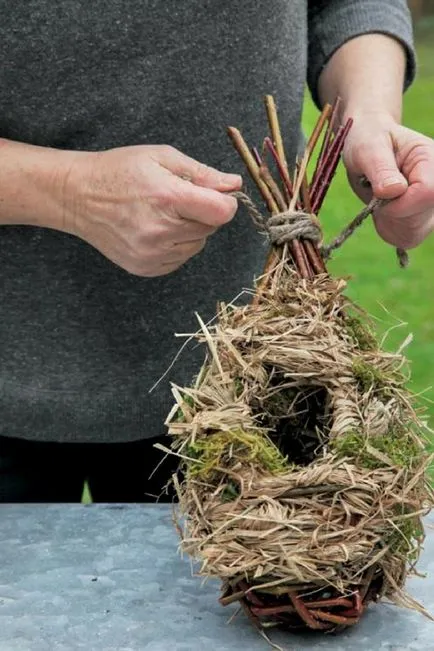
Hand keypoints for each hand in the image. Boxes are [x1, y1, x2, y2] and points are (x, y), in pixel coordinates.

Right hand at [64, 145, 240, 275]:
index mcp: (167, 198)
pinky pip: (180, 259)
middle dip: (203, 213)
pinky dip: (176, 245)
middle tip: (177, 200)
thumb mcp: (161, 158)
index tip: (215, 195)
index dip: (225, 202)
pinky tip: (155, 230)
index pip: (222, 212)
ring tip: (163, 214)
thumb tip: (234, 184)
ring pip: (197, 245)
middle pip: (211, 228)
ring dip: (190, 231)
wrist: (78, 197)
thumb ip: (202, 173)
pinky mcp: (146, 268)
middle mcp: (161, 232)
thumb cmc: (120, 171)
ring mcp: (152, 254)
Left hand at [342, 113, 433, 250]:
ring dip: (388, 222)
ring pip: (414, 233)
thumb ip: (381, 168)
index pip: (427, 194)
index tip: (377, 195)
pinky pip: (407, 238)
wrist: (368, 145)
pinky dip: (389, 230)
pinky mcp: (422, 219)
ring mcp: (432, 205)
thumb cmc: (368, 139)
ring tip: (379, 199)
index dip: (398, 203)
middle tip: (376, 193)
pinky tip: (383, 211)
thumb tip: (393, 191)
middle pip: (420, 219)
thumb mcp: (368, 147)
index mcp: (431, 160)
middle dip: (390, 213)